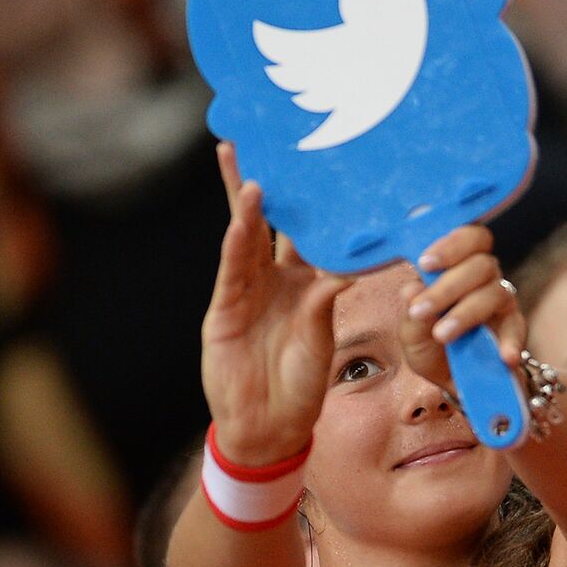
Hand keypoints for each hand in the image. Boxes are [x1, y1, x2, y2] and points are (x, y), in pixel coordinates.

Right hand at [201, 144, 350, 464]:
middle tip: (252, 140)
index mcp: (301, 282)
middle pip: (263, 223)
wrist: (270, 426)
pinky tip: (237, 223)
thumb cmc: (302, 383)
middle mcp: (271, 280)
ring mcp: (244, 294)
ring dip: (245, 209)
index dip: (304, 200)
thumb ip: (326, 306)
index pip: (302, 233)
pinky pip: (231, 276)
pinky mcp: (224, 314)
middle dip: (256, 184)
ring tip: (249, 173)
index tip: (308, 162)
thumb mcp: (322, 341)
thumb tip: (342, 274)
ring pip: (243, 242)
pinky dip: (235, 249)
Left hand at [399, 225, 526, 389]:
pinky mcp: (515, 330)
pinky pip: (517, 328)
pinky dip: (509, 341)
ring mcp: (502, 304)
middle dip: (448, 286)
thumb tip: (412, 290)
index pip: (468, 239)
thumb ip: (411, 313)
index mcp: (458, 269)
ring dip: (466, 313)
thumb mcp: (412, 335)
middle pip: (481, 264)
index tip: (425, 263)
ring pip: (495, 292)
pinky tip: (502, 356)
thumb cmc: (434, 349)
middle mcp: (484, 280)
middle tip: (422, 309)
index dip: (451, 245)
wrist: (456, 385)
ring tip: (442, 336)